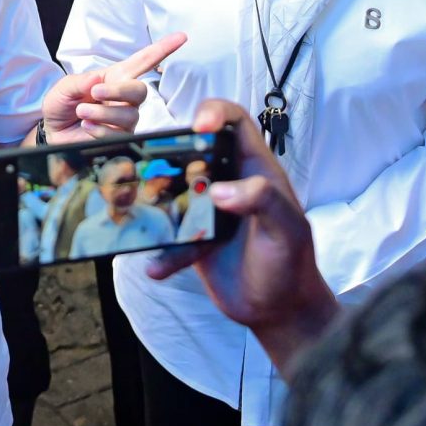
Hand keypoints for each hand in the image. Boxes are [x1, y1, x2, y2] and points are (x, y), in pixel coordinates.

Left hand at [42, 32, 187, 140]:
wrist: (52, 132)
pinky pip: (119, 134)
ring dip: (102, 113)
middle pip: (140, 90)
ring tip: (83, 111)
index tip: (181, 37)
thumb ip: (79, 82)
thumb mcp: (64, 87)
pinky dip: (100, 129)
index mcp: (114, 77)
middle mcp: (124, 98)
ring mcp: (124, 119)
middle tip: (95, 94)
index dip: (162, 49)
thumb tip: (98, 81)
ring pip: (129, 114)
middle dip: (119, 91)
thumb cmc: (61, 105)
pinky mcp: (120, 137)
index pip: (143, 61)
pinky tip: (86, 126)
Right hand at [145, 101, 335, 370]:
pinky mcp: (193, 239)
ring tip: (134, 205)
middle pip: (192, 149)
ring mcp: (207, 210)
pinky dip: (160, 252)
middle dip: (168, 151)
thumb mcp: (286, 230)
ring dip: (153, 197)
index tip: (198, 126)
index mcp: (255, 170)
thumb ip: (263, 201)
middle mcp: (228, 183)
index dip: (215, 113)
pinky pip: (168, 237)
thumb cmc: (291, 265)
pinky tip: (157, 268)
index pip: (236, 122)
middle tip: (151, 164)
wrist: (281, 312)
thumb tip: (219, 191)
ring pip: (171, 188)